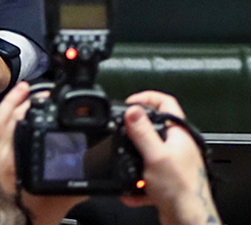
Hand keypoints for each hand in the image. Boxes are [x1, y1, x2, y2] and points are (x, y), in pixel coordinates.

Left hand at [0, 82, 85, 224]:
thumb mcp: (66, 195)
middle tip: (29, 89)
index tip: (43, 97)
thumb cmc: (35, 218)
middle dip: (15, 100)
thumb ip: (82, 176)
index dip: (28, 105)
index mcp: (13, 160)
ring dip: (3, 111)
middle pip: (2, 119)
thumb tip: (98, 162)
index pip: (17, 121)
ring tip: (15, 98)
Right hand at [119, 92, 220, 224]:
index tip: (129, 103)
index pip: (166, 103)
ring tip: (124, 164)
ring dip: (132, 160)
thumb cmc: (180, 190)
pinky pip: (145, 176)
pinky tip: (130, 190)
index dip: (147, 98)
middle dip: (134, 132)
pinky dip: (135, 183)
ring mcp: (172, 164)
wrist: (188, 220)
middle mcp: (177, 148)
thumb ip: (142, 131)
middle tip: (121, 132)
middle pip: (154, 128)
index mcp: (179, 135)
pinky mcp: (166, 181)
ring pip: (147, 153)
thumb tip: (132, 109)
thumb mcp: (155, 155)